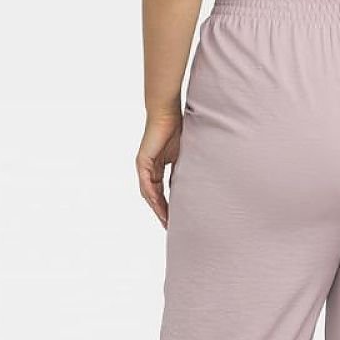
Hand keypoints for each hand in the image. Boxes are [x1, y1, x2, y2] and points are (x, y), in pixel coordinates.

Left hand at [136, 104, 182, 229]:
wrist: (166, 112)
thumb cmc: (177, 128)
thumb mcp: (184, 154)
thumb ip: (185, 168)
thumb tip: (196, 183)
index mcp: (158, 167)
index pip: (162, 191)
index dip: (168, 206)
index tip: (176, 218)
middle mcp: (148, 169)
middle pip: (154, 196)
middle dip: (162, 212)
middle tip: (171, 226)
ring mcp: (144, 166)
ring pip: (149, 194)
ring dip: (157, 209)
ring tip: (166, 222)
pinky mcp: (142, 163)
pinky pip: (147, 185)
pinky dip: (153, 197)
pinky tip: (159, 207)